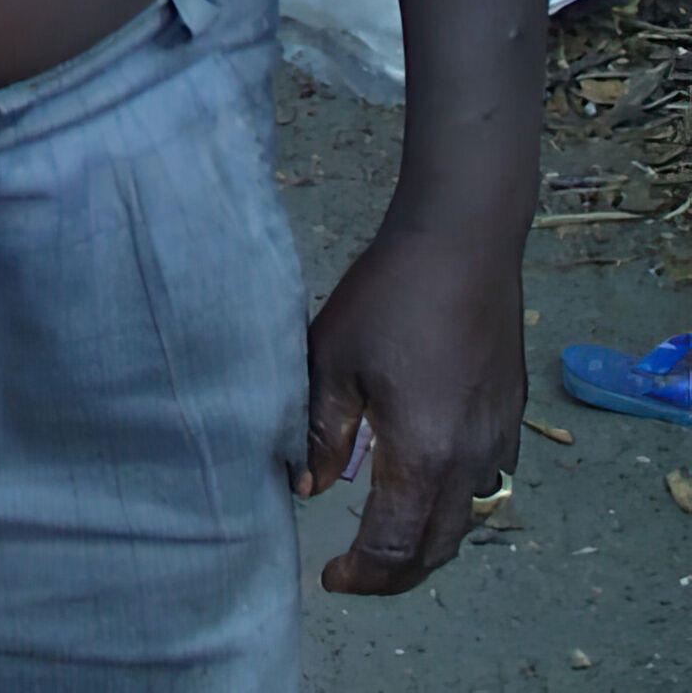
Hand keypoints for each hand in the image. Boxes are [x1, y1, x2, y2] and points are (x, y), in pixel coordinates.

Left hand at [298, 224, 524, 593]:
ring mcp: (499, 437)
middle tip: (356, 573)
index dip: (360, 575)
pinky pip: (486, 480)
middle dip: (394, 574)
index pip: (393, 546)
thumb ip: (321, 431)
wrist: (462, 242)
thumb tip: (307, 487)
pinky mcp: (512, 414)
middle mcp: (471, 459)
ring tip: (385, 534)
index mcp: (423, 453)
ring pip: (466, 518)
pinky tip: (425, 480)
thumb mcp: (334, 358)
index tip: (329, 577)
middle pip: (436, 547)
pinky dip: (454, 500)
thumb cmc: (388, 293)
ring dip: (427, 540)